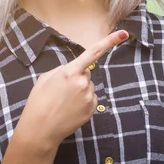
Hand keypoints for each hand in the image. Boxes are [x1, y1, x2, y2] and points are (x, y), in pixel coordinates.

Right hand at [15, 30, 128, 151]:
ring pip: (89, 86)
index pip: (93, 52)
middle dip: (77, 77)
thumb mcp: (45, 78)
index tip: (124, 33)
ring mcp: (89, 96)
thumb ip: (63, 69)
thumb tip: (75, 69)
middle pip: (87, 72)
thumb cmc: (39, 102)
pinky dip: (83, 101)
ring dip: (80, 90)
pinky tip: (70, 109)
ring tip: (63, 101)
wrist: (40, 129)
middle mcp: (83, 82)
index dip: (110, 41)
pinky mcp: (92, 108)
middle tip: (61, 90)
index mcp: (70, 71)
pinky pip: (91, 98)